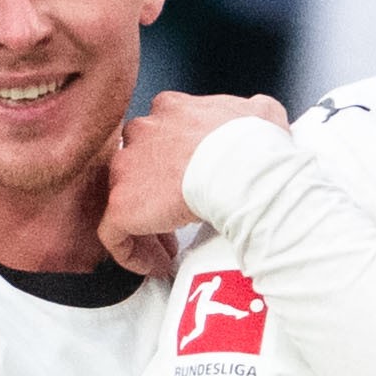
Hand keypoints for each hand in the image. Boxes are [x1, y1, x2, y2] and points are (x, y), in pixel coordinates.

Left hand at [101, 91, 287, 278]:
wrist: (241, 168)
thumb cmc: (252, 144)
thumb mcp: (261, 113)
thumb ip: (252, 113)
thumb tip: (261, 116)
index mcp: (171, 110)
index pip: (159, 135)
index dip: (170, 165)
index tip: (184, 185)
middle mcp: (142, 133)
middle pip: (136, 165)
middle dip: (154, 195)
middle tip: (174, 219)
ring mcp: (126, 169)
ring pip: (125, 200)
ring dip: (145, 227)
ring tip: (166, 250)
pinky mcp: (122, 204)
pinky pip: (114, 235)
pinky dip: (131, 253)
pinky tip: (153, 266)